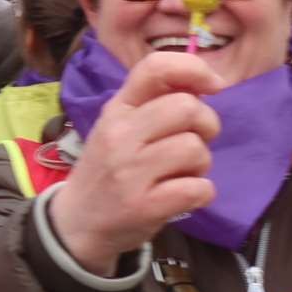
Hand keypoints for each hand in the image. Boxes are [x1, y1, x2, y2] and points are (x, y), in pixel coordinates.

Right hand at [47, 52, 224, 274]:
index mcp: (116, 110)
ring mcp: (130, 172)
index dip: (194, 70)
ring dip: (201, 163)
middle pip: (186, 107)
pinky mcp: (144, 206)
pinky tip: (185, 196)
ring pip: (194, 148)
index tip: (213, 87)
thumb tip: (206, 84)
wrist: (77, 223)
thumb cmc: (108, 170)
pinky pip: (197, 188)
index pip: (155, 68)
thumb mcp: (119, 128)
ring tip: (183, 173)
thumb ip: (154, 104)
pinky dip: (201, 192)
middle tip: (195, 141)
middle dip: (207, 124)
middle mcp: (119, 135)